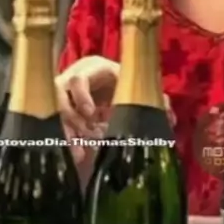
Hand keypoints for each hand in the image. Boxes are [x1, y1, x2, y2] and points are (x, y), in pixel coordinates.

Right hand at [55, 55, 175, 169]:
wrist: (106, 83)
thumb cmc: (119, 80)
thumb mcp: (132, 84)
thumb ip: (150, 98)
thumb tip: (170, 116)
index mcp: (91, 69)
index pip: (78, 79)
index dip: (82, 97)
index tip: (91, 114)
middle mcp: (72, 79)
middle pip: (58, 95)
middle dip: (71, 118)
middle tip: (86, 136)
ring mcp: (63, 95)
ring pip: (54, 111)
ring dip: (67, 132)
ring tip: (80, 153)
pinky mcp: (59, 111)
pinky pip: (54, 125)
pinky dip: (66, 140)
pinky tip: (76, 155)